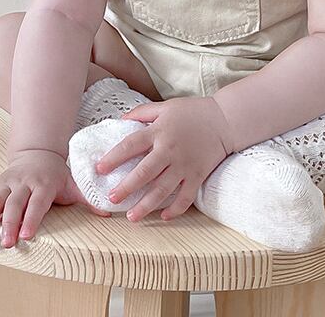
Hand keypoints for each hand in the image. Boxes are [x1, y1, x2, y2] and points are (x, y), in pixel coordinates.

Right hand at [0, 148, 111, 246]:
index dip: (32, 217)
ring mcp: (7, 185)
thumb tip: (108, 212)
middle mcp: (23, 184)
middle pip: (14, 204)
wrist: (39, 154)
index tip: (28, 234)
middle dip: (10, 223)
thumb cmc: (56, 174)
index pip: (37, 202)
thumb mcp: (74, 183)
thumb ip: (88, 199)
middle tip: (7, 242)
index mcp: (43, 184)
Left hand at [96, 96, 233, 221]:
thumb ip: (142, 112)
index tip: (99, 169)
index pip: (131, 145)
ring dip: (145, 205)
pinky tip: (164, 216)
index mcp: (159, 131)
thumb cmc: (193, 112)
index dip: (113, 157)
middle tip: (112, 199)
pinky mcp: (197, 175)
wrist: (225, 119)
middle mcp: (169, 150)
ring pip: (162, 190)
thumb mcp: (165, 107)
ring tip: (131, 217)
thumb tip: (121, 121)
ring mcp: (184, 165)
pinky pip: (185, 197)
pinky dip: (175, 209)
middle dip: (126, 187)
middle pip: (144, 172)